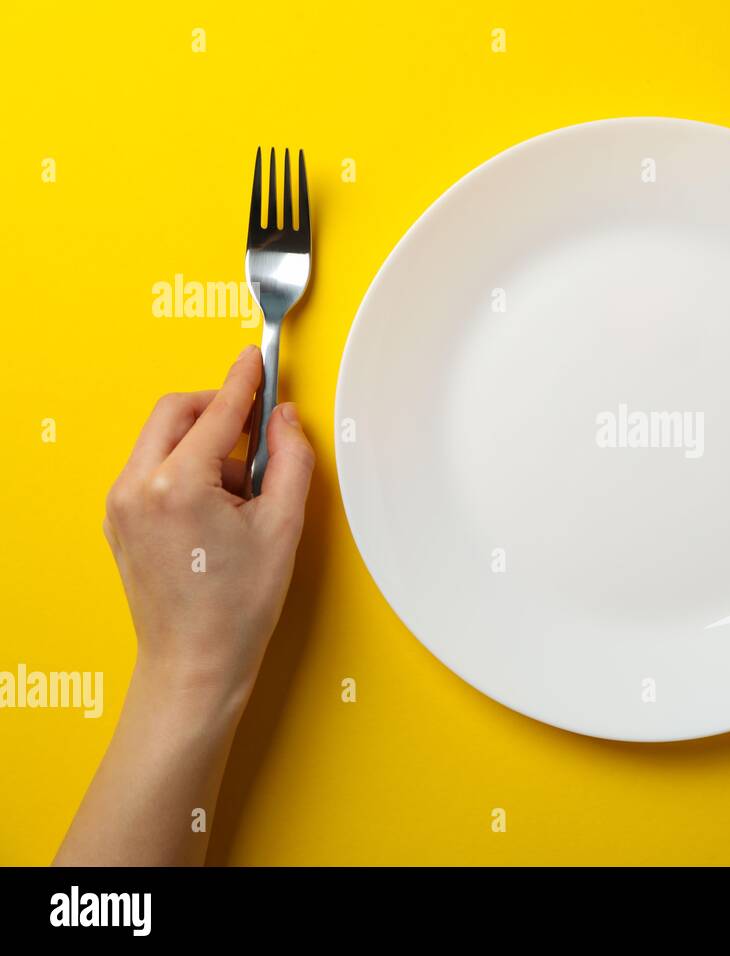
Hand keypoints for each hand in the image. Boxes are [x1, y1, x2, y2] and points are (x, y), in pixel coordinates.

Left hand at [103, 345, 314, 708]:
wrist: (196, 663)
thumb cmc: (238, 606)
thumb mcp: (283, 526)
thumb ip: (291, 459)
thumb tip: (285, 421)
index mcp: (177, 485)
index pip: (216, 412)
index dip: (243, 382)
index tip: (255, 360)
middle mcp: (136, 488)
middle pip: (175, 413)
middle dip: (217, 409)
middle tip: (256, 427)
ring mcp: (120, 505)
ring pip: (161, 441)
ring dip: (203, 444)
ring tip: (243, 491)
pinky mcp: (118, 521)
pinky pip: (151, 470)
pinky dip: (185, 469)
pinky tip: (218, 506)